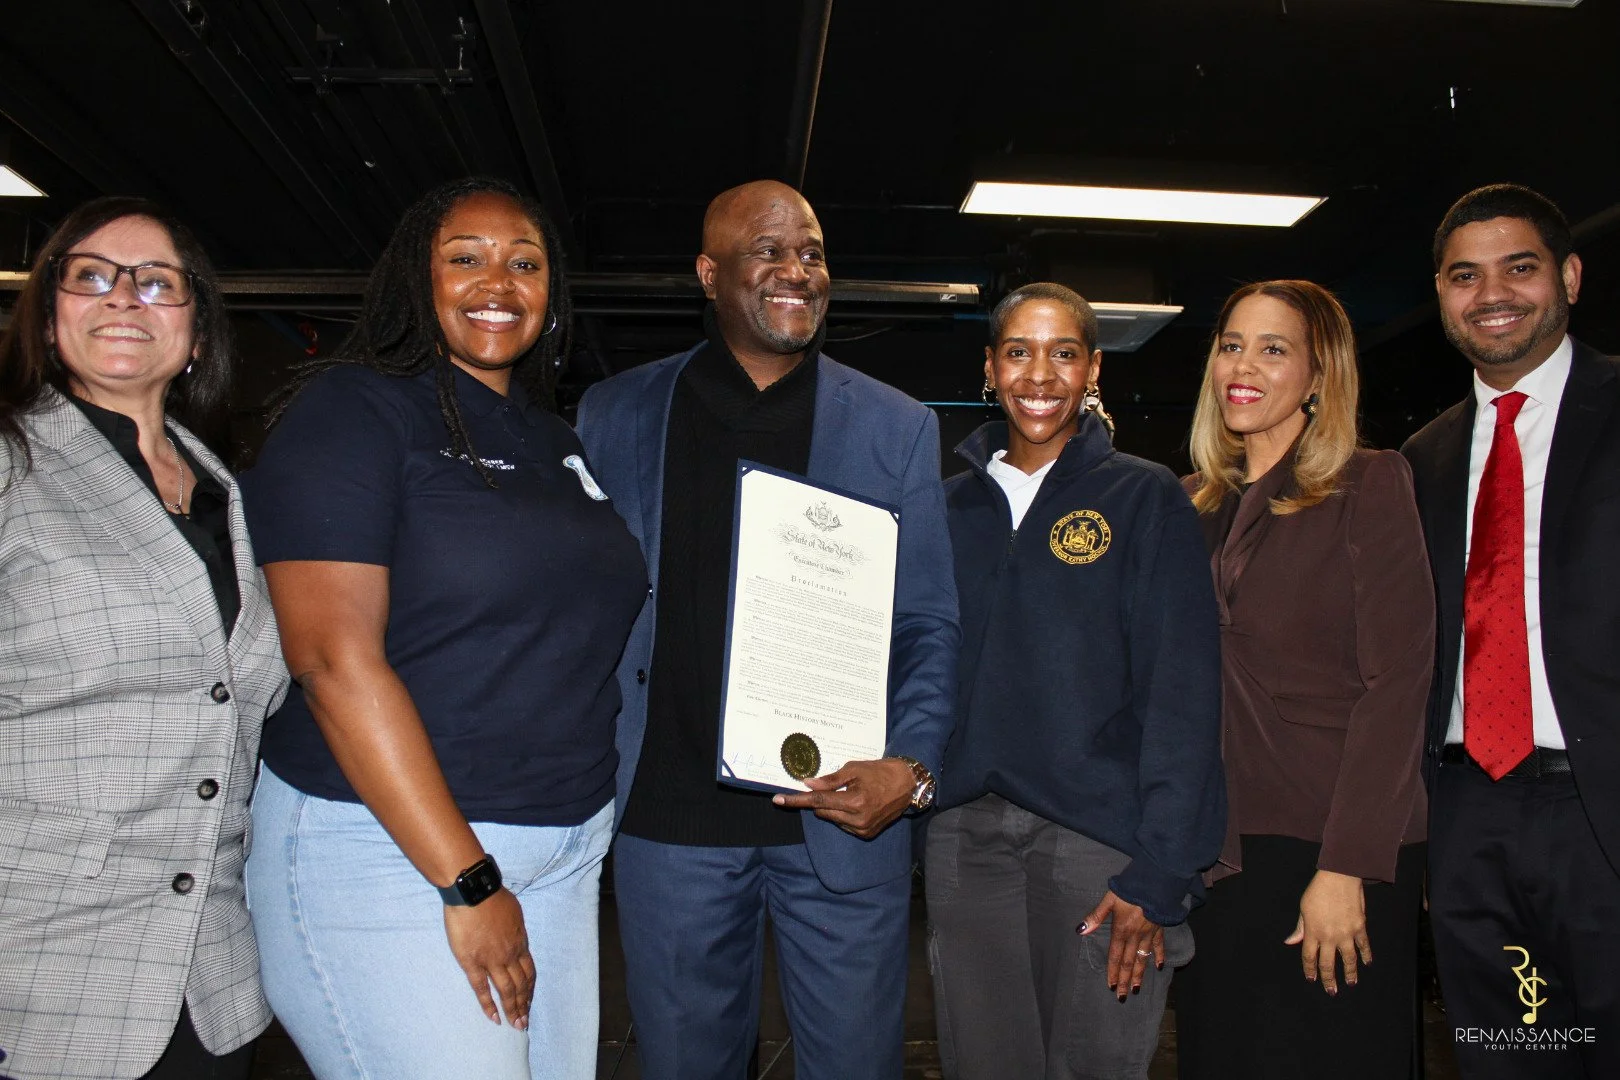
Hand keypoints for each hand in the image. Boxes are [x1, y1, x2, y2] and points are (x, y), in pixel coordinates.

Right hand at [443, 888, 534, 1026]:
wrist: (474, 892)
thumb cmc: (493, 897)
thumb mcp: (514, 912)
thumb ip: (516, 929)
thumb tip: (517, 936)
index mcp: (520, 942)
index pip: (529, 972)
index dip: (530, 989)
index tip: (530, 1001)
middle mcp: (510, 955)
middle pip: (521, 985)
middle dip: (524, 1005)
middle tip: (524, 1022)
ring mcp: (492, 960)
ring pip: (506, 990)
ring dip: (512, 1009)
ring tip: (515, 1025)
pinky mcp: (472, 962)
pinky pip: (482, 988)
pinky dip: (489, 1005)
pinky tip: (494, 1018)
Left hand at [772, 757, 913, 838]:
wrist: (907, 784)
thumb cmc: (880, 772)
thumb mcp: (854, 769)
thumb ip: (830, 780)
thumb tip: (808, 784)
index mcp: (854, 801)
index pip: (817, 801)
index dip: (796, 800)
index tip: (778, 800)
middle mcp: (857, 819)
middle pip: (822, 811)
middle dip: (821, 800)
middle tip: (833, 787)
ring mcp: (862, 829)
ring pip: (832, 819)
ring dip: (833, 808)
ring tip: (852, 794)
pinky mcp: (867, 834)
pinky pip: (844, 825)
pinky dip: (843, 815)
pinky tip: (857, 804)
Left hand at [1077, 890, 1164, 1000]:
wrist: (1155, 883)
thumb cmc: (1129, 889)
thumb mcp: (1109, 899)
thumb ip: (1096, 916)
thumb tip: (1080, 930)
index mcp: (1121, 930)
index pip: (1115, 956)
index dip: (1113, 972)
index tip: (1112, 987)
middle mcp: (1135, 936)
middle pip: (1129, 962)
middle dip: (1125, 981)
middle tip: (1123, 997)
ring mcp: (1149, 934)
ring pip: (1143, 959)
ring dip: (1140, 975)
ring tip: (1137, 989)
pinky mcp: (1159, 928)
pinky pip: (1159, 945)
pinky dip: (1159, 956)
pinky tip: (1159, 967)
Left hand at [1284, 869, 1369, 994]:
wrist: (1340, 876)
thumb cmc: (1318, 891)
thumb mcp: (1303, 908)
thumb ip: (1300, 928)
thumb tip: (1291, 942)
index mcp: (1312, 931)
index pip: (1309, 957)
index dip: (1310, 970)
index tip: (1311, 979)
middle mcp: (1329, 936)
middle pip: (1328, 963)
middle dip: (1329, 979)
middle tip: (1331, 991)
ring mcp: (1346, 933)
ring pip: (1348, 959)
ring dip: (1350, 974)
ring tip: (1351, 983)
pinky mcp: (1360, 927)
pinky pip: (1364, 946)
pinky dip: (1366, 955)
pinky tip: (1367, 963)